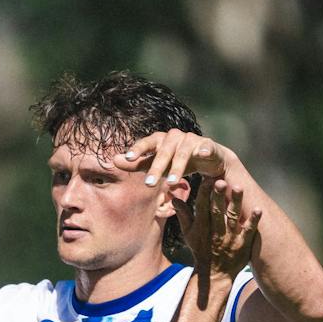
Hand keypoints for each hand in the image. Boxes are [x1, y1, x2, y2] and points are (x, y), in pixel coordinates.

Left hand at [114, 128, 228, 188]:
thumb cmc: (178, 161)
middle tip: (149, 184)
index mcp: (160, 140)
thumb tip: (114, 160)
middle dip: (156, 168)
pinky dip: (204, 149)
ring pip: (182, 153)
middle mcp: (175, 137)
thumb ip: (138, 163)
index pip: (146, 143)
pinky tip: (201, 154)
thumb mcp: (157, 164)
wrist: (208, 159)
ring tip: (172, 182)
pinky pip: (205, 147)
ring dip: (177, 167)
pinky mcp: (208, 144)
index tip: (128, 158)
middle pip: (163, 151)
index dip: (138, 150)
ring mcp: (192, 139)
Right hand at [181, 176, 258, 279]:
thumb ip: (183, 215)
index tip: (207, 178)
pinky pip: (248, 231)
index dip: (204, 193)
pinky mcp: (242, 244)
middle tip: (221, 180)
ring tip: (239, 188)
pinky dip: (253, 221)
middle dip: (218, 196)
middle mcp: (215, 231)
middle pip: (216, 211)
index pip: (202, 207)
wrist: (214, 274)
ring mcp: (230, 238)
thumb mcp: (189, 234)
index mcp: (202, 227)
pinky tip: (259, 209)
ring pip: (232, 218)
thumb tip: (174, 198)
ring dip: (236, 203)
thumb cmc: (201, 251)